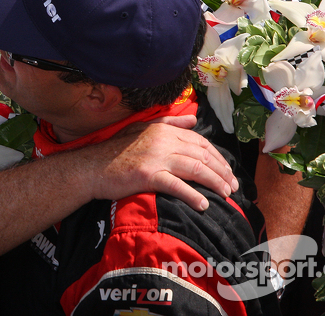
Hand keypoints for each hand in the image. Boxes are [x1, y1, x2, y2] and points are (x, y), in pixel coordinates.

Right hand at [78, 118, 237, 211]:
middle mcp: (162, 141)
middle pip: (203, 155)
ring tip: (225, 195)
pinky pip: (177, 186)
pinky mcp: (147, 175)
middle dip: (222, 172)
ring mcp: (156, 158)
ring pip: (196, 169)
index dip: (218, 157)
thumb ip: (169, 123)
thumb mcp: (141, 129)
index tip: (227, 171)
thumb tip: (193, 119)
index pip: (201, 142)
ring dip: (215, 183)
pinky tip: (203, 205)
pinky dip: (193, 196)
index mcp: (163, 130)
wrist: (91, 167)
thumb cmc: (115, 151)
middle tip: (233, 186)